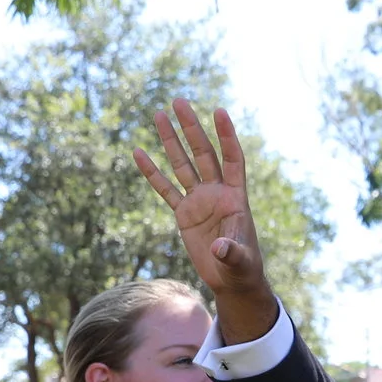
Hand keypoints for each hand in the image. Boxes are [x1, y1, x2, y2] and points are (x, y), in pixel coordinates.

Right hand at [134, 98, 280, 340]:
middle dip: (191, 127)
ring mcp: (199, 201)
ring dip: (171, 140)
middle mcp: (217, 192)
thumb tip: (220, 248)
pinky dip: (152, 172)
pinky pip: (165, 189)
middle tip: (179, 101)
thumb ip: (232, 252)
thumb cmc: (243, 269)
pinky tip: (138, 153)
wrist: (231, 280)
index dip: (226, 136)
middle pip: (203, 153)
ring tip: (158, 113)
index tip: (218, 111)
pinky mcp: (184, 214)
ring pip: (182, 164)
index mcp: (236, 197)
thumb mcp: (240, 262)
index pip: (232, 159)